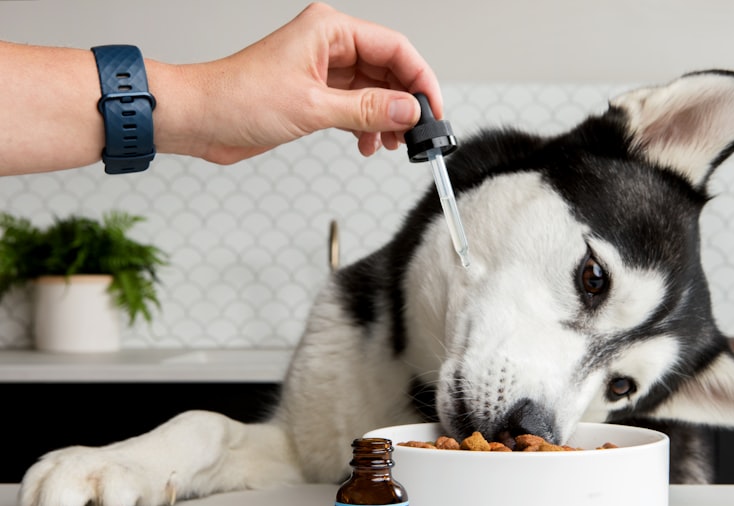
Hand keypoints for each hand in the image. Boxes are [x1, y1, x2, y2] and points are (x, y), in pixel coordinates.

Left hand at [154, 2, 443, 162]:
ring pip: (374, 90)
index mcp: (329, 30)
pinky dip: (366, 126)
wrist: (198, 119)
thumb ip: (366, 110)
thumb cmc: (237, 99)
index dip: (419, 79)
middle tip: (414, 134)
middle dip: (403, 103)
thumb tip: (408, 111)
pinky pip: (356, 106)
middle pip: (388, 69)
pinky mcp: (315, 93)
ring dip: (386, 118)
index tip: (432, 110)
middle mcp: (329, 45)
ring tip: (390, 144)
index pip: (394, 48)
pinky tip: (366, 144)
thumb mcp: (313, 107)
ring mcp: (322, 69)